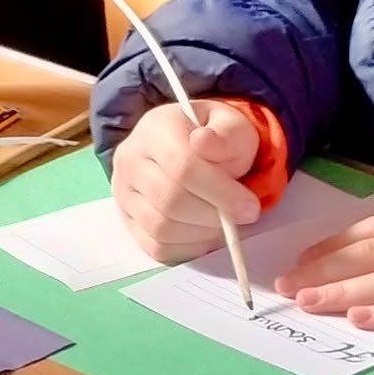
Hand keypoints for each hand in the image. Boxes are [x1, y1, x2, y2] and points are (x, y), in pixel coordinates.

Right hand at [110, 99, 262, 260]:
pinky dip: (187, 247)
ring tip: (222, 223)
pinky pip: (156, 247)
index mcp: (155, 128)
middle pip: (169, 200)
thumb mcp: (232, 126)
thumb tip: (204, 142)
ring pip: (161, 228)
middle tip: (241, 218)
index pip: (182, 166)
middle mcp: (130, 159)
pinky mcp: (127, 220)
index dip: (220, 192)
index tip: (250, 207)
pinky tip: (204, 232)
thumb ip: (226, 135)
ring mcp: (123, 193)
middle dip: (212, 216)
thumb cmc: (216, 138)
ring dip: (201, 233)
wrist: (191, 148)